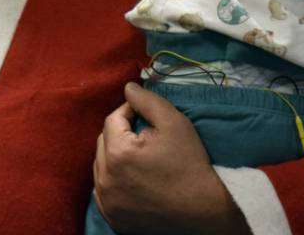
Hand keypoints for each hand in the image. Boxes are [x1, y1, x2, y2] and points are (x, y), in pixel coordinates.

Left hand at [92, 83, 249, 234]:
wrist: (202, 214)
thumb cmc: (189, 164)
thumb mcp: (174, 123)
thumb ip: (147, 101)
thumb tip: (128, 87)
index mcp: (117, 153)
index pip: (113, 119)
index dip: (129, 111)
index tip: (146, 115)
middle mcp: (105, 179)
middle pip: (104, 141)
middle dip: (121, 132)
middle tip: (145, 135)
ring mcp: (106, 202)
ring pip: (101, 165)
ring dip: (115, 155)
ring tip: (140, 155)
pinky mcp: (112, 217)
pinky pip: (103, 189)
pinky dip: (113, 179)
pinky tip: (132, 176)